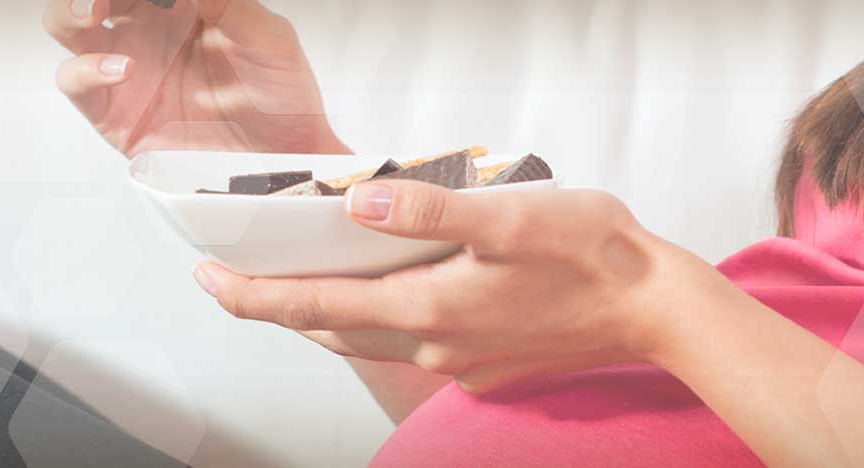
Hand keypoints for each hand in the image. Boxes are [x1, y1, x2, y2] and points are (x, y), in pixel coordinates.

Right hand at [44, 0, 348, 155]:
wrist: (286, 156)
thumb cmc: (283, 94)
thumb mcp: (268, 38)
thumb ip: (228, 3)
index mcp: (180, 6)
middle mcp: (146, 32)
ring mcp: (126, 70)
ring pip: (69, 26)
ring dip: (69, 11)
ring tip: (92, 11)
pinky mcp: (117, 113)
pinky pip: (77, 83)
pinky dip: (86, 70)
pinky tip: (120, 69)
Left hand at [191, 181, 734, 391]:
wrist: (653, 308)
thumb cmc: (591, 254)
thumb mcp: (507, 216)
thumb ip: (425, 212)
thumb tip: (356, 210)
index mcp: (429, 307)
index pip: (317, 309)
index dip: (257, 298)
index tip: (211, 283)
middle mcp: (436, 344)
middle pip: (334, 331)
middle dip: (280, 309)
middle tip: (239, 283)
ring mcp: (462, 360)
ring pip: (371, 341)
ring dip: (327, 319)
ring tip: (299, 290)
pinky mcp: (487, 364)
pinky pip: (413, 345)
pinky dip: (382, 322)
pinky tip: (390, 296)